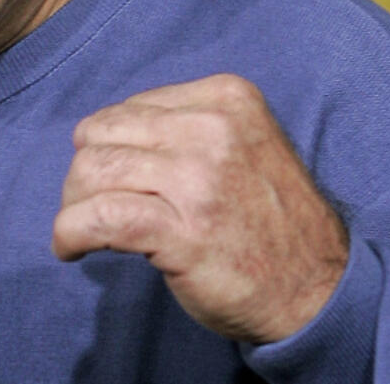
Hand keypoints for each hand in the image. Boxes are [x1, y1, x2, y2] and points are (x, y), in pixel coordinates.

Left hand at [52, 74, 347, 342]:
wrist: (319, 291)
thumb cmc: (267, 220)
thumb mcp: (240, 145)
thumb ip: (182, 128)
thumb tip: (101, 135)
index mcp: (227, 98)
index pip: (129, 108)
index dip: (110, 145)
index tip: (117, 178)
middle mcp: (213, 129)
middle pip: (101, 133)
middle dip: (85, 170)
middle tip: (90, 203)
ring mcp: (198, 179)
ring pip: (93, 170)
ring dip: (73, 202)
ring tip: (82, 227)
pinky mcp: (182, 230)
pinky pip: (98, 217)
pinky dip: (69, 231)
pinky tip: (70, 247)